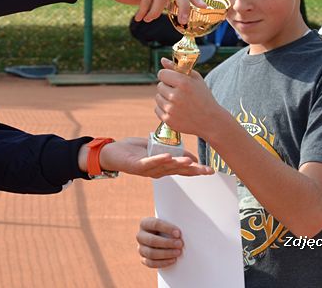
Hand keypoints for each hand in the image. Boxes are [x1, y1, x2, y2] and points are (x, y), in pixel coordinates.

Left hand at [97, 137, 213, 177]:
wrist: (111, 153)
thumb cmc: (133, 150)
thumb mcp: (154, 149)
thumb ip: (170, 151)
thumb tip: (188, 156)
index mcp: (162, 167)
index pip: (182, 170)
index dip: (196, 170)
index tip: (210, 170)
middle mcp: (157, 171)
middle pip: (178, 171)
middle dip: (193, 171)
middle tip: (207, 171)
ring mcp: (147, 170)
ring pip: (166, 167)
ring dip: (178, 164)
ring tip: (190, 162)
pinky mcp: (136, 166)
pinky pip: (149, 163)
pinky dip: (159, 160)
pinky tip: (168, 157)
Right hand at [137, 217, 182, 268]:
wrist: (163, 238)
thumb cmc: (168, 229)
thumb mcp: (168, 222)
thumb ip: (173, 225)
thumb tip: (181, 231)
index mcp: (145, 223)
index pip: (155, 224)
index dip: (167, 228)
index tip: (178, 233)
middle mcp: (140, 235)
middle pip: (152, 240)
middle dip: (167, 243)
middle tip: (180, 244)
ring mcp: (140, 248)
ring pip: (151, 253)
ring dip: (166, 253)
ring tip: (178, 252)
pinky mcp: (143, 259)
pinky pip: (151, 263)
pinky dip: (163, 262)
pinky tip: (173, 260)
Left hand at [154, 58, 223, 136]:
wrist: (210, 120)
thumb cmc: (203, 97)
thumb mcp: (195, 79)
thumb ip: (177, 68)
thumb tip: (162, 60)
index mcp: (183, 83)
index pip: (162, 74)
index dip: (167, 76)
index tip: (172, 79)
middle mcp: (175, 96)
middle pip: (159, 86)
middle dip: (167, 87)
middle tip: (179, 92)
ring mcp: (171, 109)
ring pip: (157, 98)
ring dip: (165, 98)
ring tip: (178, 102)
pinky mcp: (168, 120)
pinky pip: (157, 109)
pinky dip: (164, 109)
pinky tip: (176, 110)